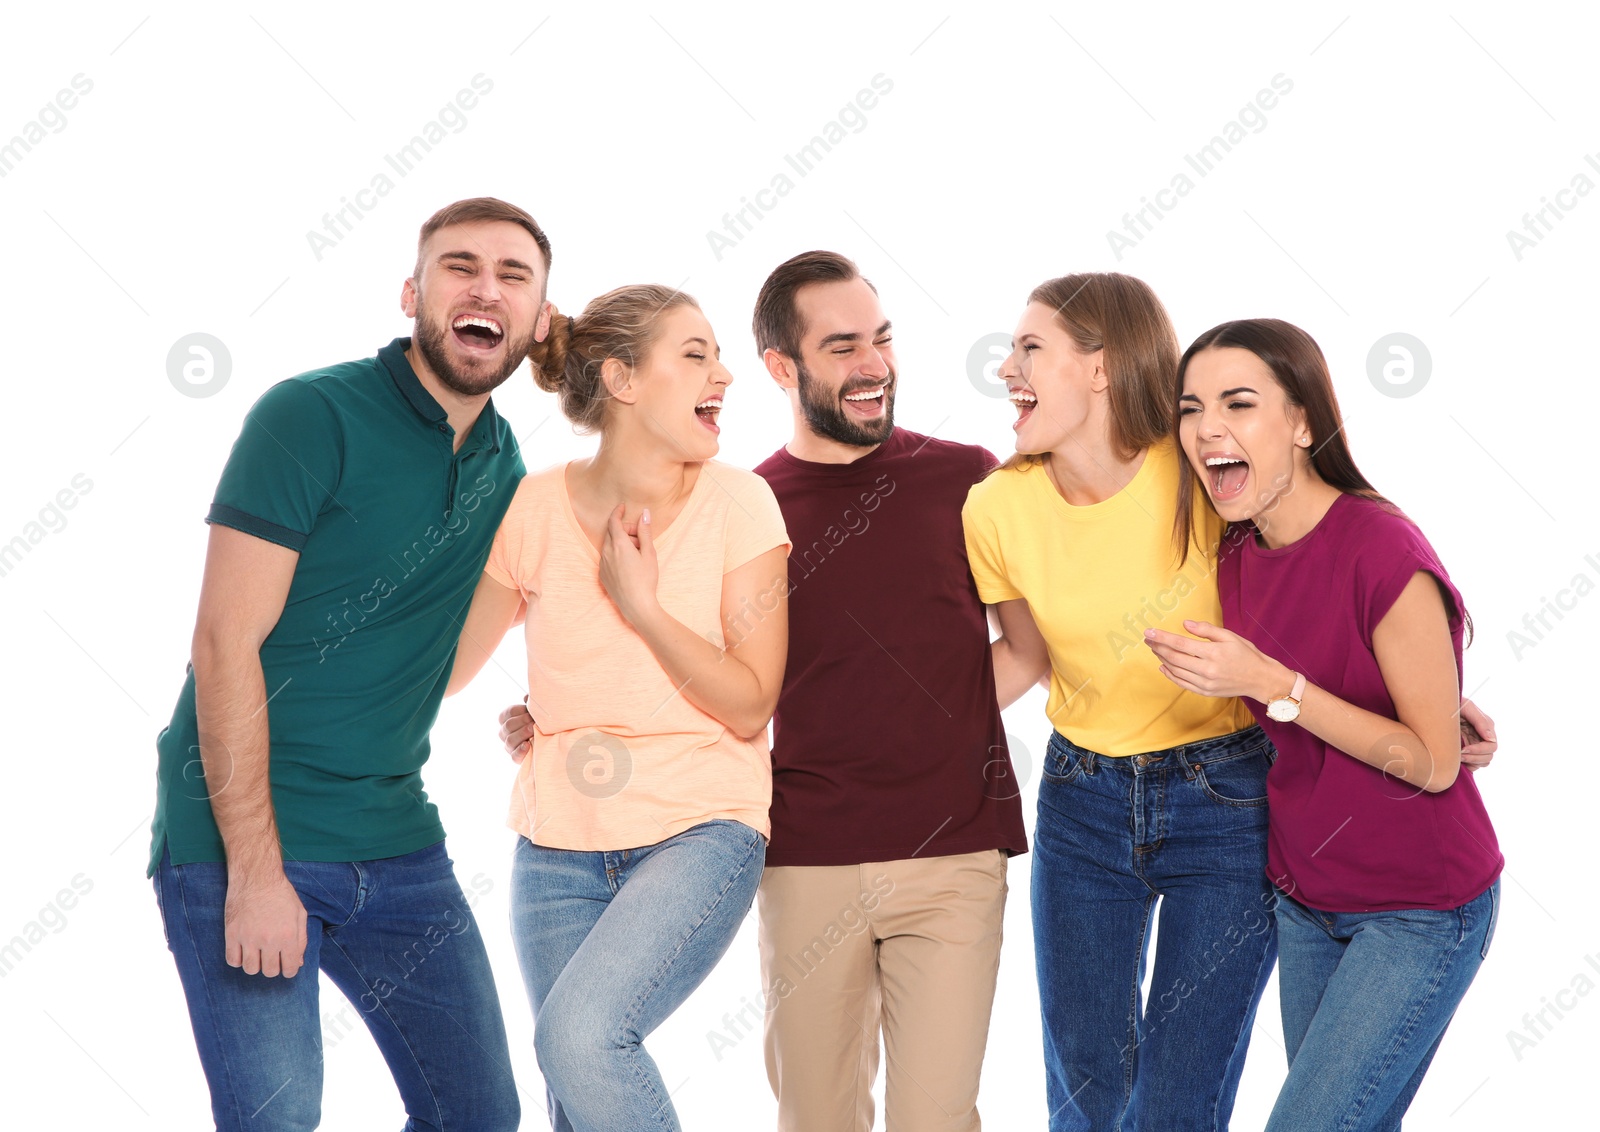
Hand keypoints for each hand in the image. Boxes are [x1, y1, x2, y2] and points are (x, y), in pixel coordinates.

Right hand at [224, 870, 307, 976]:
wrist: (257, 877)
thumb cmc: (281, 894)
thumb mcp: (299, 914)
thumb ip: (301, 940)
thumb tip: (298, 962)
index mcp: (289, 935)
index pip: (290, 969)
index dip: (290, 969)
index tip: (286, 965)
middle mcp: (269, 940)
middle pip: (269, 972)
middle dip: (273, 967)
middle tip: (272, 956)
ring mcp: (248, 938)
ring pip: (250, 970)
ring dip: (255, 964)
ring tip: (258, 952)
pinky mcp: (232, 934)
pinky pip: (232, 960)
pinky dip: (238, 959)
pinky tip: (244, 949)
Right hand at [499, 698, 534, 762]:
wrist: (548, 739)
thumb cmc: (539, 721)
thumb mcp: (536, 711)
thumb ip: (531, 703)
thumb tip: (526, 698)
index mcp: (507, 719)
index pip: (508, 713)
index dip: (519, 711)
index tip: (530, 711)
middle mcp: (505, 733)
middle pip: (508, 726)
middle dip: (522, 722)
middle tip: (534, 721)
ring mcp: (509, 746)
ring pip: (510, 740)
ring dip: (522, 734)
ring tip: (533, 730)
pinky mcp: (516, 757)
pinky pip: (514, 756)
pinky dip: (520, 750)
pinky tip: (528, 745)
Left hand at [598, 504, 660, 628]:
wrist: (636, 605)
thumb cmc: (646, 579)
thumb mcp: (649, 553)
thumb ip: (645, 531)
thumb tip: (644, 513)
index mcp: (619, 544)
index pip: (614, 521)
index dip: (618, 512)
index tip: (623, 506)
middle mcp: (607, 552)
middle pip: (612, 532)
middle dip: (624, 529)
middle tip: (639, 535)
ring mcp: (602, 564)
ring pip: (609, 545)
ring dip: (621, 542)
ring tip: (637, 552)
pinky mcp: (602, 574)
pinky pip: (607, 557)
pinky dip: (616, 553)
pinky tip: (629, 563)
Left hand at [1144, 619, 1289, 702]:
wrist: (1260, 679)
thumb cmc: (1246, 654)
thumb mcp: (1229, 636)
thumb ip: (1206, 630)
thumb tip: (1185, 624)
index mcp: (1213, 653)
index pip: (1180, 643)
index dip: (1162, 637)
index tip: (1148, 631)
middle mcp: (1207, 670)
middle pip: (1174, 658)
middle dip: (1158, 647)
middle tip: (1148, 639)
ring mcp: (1205, 683)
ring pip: (1175, 671)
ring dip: (1162, 659)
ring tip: (1156, 649)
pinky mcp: (1205, 692)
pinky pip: (1182, 683)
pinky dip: (1170, 674)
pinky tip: (1163, 666)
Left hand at [1459, 697, 1497, 768]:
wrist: (1436, 704)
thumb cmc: (1452, 703)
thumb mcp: (1466, 707)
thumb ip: (1480, 721)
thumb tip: (1491, 739)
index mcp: (1485, 727)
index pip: (1491, 746)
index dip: (1478, 750)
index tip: (1463, 749)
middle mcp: (1483, 737)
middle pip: (1488, 756)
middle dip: (1474, 757)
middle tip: (1459, 755)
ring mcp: (1476, 744)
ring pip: (1484, 762)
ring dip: (1471, 762)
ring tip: (1457, 757)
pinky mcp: (1468, 751)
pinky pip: (1475, 765)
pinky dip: (1469, 766)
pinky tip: (1458, 761)